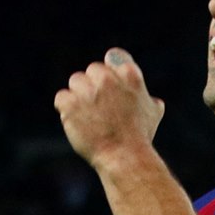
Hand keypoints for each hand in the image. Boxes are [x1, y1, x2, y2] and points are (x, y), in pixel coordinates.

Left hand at [54, 49, 164, 169]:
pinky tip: (75, 120)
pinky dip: (65, 108)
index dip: (109, 72)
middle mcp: (106, 78)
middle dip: (94, 86)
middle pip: (92, 71)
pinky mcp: (71, 103)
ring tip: (87, 116)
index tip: (108, 86)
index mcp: (128, 73)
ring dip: (79, 96)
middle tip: (99, 108)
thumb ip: (148, 99)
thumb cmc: (140, 137)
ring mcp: (87, 90)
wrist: (124, 157)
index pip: (112, 57)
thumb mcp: (153, 113)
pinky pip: (61, 97)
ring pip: (75, 82)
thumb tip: (152, 101)